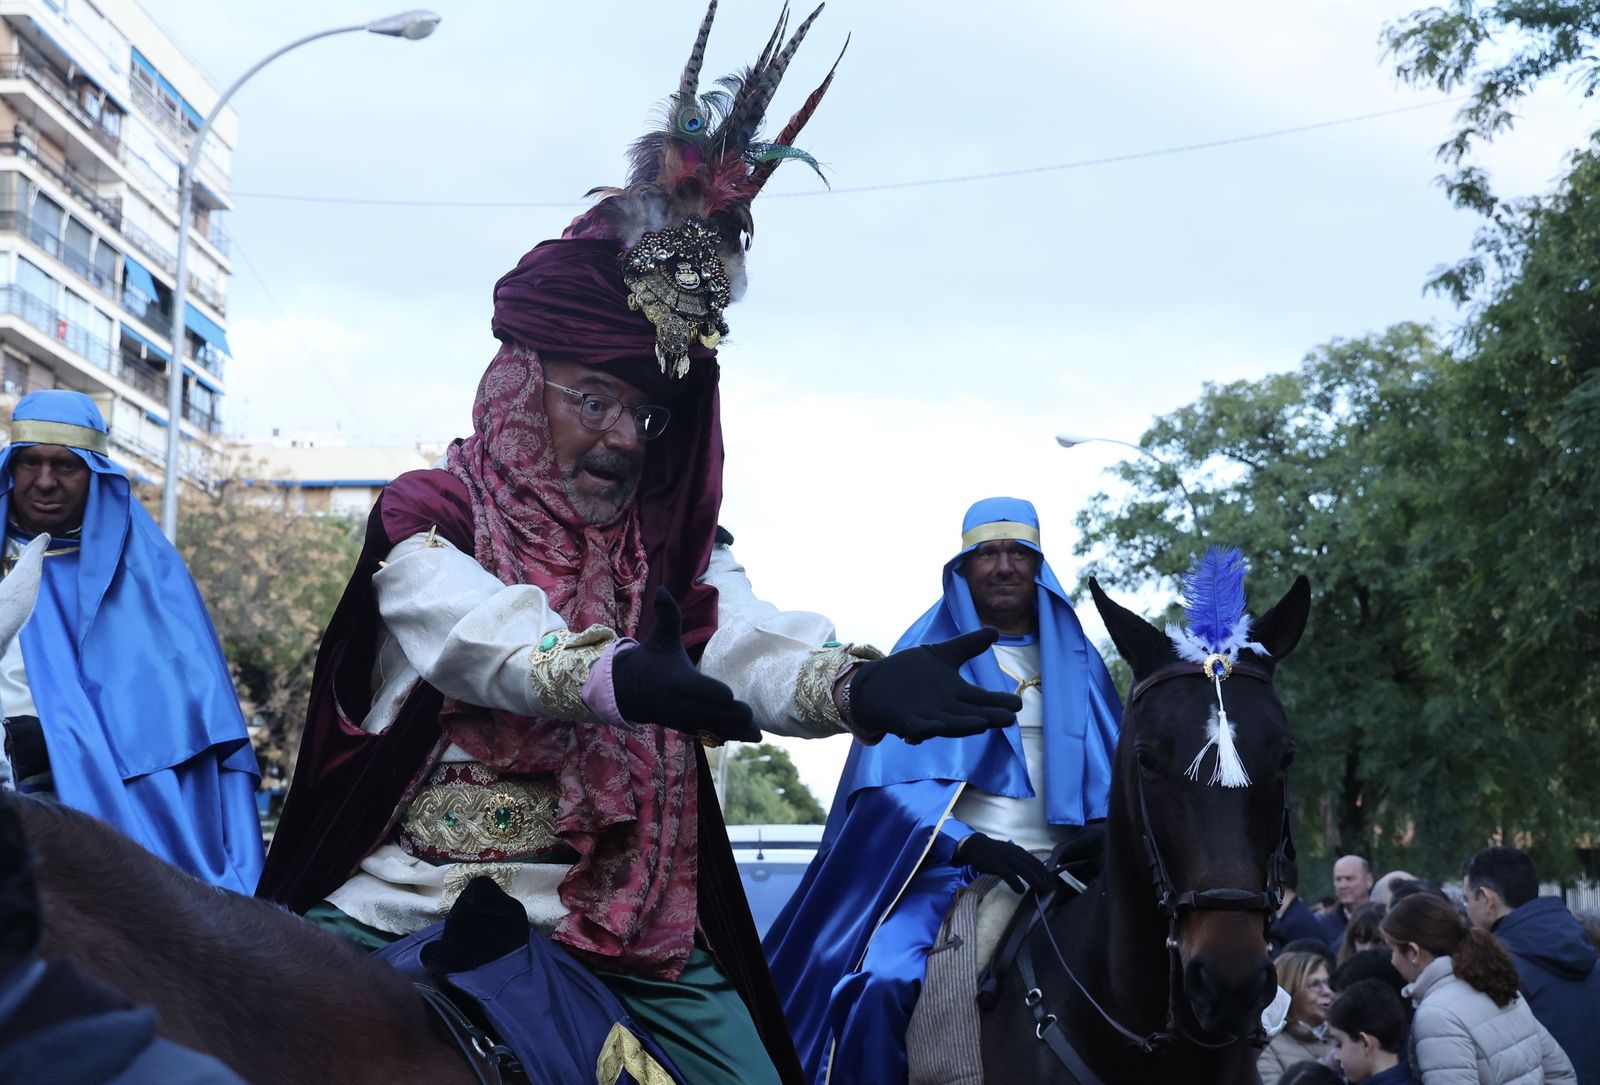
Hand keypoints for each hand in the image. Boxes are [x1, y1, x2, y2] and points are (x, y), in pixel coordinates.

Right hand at [613, 588, 758, 742]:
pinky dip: (727, 736)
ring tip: (758, 734)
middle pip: (708, 713)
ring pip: (710, 728)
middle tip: (753, 716)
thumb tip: (662, 590)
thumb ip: (668, 615)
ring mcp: (683, 718)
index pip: (696, 689)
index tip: (730, 694)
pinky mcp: (687, 727)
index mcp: (676, 680)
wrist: (629, 690)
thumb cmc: (652, 658)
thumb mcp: (660, 636)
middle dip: (729, 716)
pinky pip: (708, 734)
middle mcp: (680, 703)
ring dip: (734, 731)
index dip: (712, 692)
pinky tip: (749, 737)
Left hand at [846, 628, 1020, 742]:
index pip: (982, 699)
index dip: (999, 702)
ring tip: (981, 724)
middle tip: (1009, 719)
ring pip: (948, 725)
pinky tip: (931, 728)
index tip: (1017, 704)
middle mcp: (946, 710)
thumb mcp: (942, 655)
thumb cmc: (911, 674)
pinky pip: (916, 729)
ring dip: (963, 726)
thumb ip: (968, 646)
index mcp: (957, 694)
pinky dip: (923, 730)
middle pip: (971, 716)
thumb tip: (995, 631)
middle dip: (988, 718)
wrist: (875, 684)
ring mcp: (926, 718)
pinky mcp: (904, 722)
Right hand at [956, 833, 1056, 895]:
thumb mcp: (1009, 854)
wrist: (975, 846)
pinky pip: (1009, 875)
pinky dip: (1016, 883)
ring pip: (1025, 870)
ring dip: (1034, 880)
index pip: (1037, 863)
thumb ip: (1020, 861)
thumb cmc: (994, 853)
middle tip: (1049, 889)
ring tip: (1041, 889)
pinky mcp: (997, 865)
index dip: (1045, 873)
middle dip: (1043, 878)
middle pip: (1034, 866)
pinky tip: (1020, 890)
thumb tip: (1033, 873)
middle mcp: (1016, 854)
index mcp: (1020, 852)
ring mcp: (1006, 859)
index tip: (1051, 883)